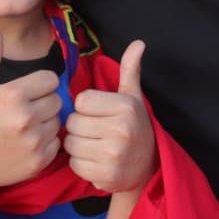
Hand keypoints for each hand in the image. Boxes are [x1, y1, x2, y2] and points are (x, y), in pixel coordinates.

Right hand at [0, 24, 63, 194]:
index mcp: (14, 94)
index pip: (50, 79)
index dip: (38, 84)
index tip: (24, 92)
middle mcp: (27, 117)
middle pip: (57, 100)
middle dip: (43, 102)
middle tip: (22, 111)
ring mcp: (35, 141)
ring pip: (58, 121)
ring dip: (45, 123)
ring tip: (23, 127)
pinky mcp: (39, 162)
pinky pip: (57, 144)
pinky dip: (46, 144)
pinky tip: (26, 144)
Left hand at [64, 41, 156, 192]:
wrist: (148, 168)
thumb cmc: (135, 127)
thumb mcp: (133, 98)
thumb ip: (130, 70)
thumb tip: (138, 43)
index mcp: (125, 107)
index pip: (81, 101)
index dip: (86, 107)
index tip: (98, 113)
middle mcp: (120, 131)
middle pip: (73, 123)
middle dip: (80, 126)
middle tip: (95, 131)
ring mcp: (113, 155)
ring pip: (70, 143)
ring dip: (77, 145)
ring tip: (94, 145)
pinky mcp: (105, 176)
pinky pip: (74, 164)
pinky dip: (80, 163)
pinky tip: (95, 160)